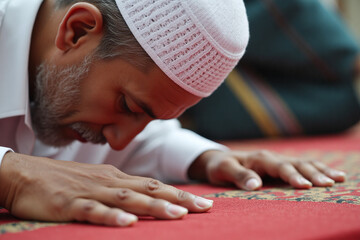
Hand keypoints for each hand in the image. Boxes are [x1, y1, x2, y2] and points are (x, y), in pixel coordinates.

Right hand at [0, 153, 212, 226]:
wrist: (23, 173)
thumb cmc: (63, 180)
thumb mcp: (96, 182)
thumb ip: (119, 190)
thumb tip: (143, 200)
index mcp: (116, 177)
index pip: (154, 184)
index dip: (180, 193)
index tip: (204, 203)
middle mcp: (108, 182)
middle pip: (149, 189)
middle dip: (178, 199)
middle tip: (205, 208)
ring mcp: (90, 192)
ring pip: (127, 199)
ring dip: (153, 206)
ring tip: (178, 215)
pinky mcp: (69, 204)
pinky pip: (93, 211)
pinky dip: (111, 217)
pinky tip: (128, 223)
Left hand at [189, 150, 345, 189]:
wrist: (219, 160)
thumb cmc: (220, 166)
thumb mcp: (224, 170)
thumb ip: (239, 176)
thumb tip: (255, 185)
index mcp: (260, 158)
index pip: (280, 167)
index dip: (292, 176)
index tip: (305, 186)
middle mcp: (272, 158)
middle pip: (296, 164)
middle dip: (313, 174)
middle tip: (329, 184)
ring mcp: (278, 161)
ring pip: (303, 163)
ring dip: (320, 170)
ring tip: (339, 178)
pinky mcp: (280, 166)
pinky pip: (302, 166)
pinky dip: (317, 169)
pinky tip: (331, 175)